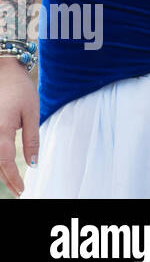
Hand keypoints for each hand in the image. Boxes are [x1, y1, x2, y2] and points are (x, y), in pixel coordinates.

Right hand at [0, 58, 37, 195]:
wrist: (4, 71)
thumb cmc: (20, 90)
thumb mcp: (32, 113)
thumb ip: (32, 139)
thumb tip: (33, 163)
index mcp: (1, 130)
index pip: (6, 162)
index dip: (13, 178)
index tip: (22, 189)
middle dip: (6, 178)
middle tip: (18, 190)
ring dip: (0, 169)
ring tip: (12, 181)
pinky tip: (4, 164)